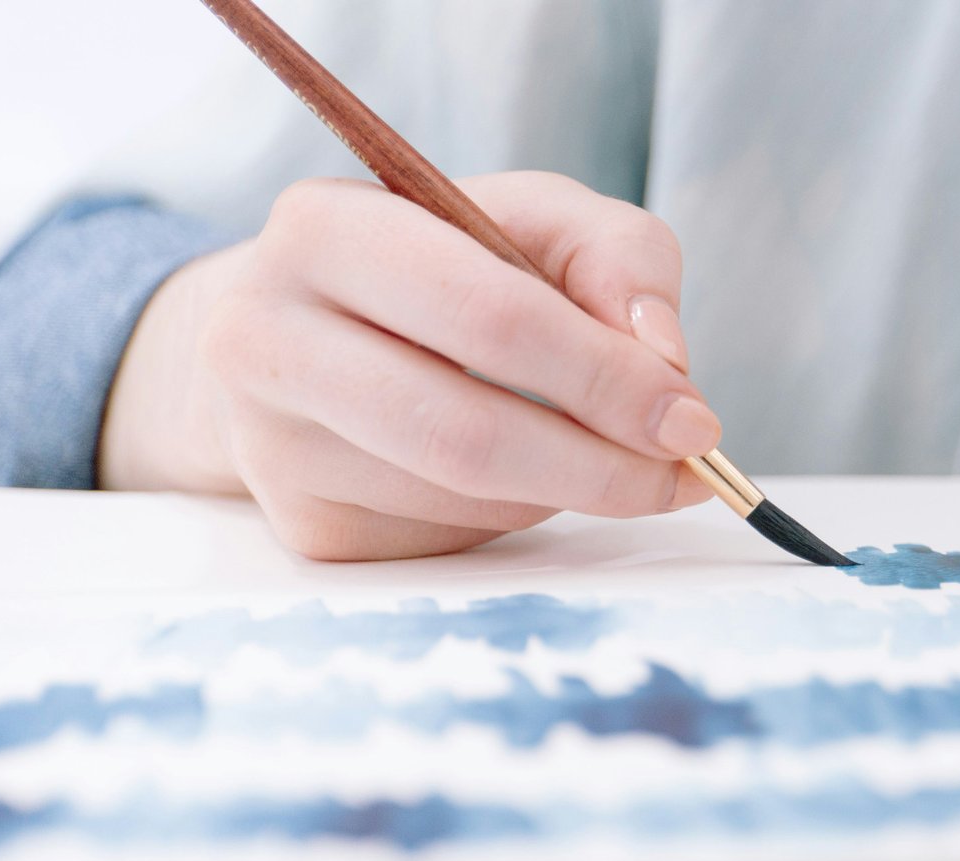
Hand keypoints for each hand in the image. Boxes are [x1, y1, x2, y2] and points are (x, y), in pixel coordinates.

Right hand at [99, 172, 716, 560]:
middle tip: (682, 473)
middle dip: (603, 464)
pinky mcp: (307, 527)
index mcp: (323, 229)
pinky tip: (518, 472)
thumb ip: (618, 257)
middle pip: (467, 432)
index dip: (606, 375)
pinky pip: (454, 541)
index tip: (693, 417)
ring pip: (469, 499)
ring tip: (593, 448)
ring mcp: (274, 446)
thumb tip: (665, 360)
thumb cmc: (444, 268)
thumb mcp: (534, 221)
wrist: (305, 333)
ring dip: (567, 488)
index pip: (488, 314)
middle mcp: (267, 337)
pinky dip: (520, 513)